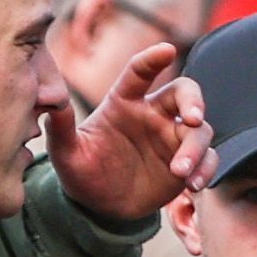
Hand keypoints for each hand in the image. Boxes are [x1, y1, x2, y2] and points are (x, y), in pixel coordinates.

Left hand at [46, 42, 210, 223]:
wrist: (98, 206)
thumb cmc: (80, 171)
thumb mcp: (64, 152)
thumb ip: (60, 128)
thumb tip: (48, 103)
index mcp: (124, 102)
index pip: (140, 72)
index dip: (153, 59)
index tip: (166, 50)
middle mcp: (153, 115)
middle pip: (183, 93)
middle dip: (194, 101)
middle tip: (194, 118)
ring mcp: (172, 138)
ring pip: (200, 131)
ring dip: (195, 149)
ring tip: (180, 172)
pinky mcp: (187, 164)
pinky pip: (208, 160)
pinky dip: (206, 170)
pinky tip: (194, 185)